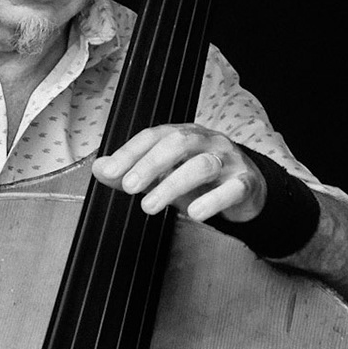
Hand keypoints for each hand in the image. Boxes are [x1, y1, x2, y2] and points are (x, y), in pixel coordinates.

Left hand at [91, 124, 264, 222]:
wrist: (247, 189)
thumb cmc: (200, 180)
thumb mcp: (164, 174)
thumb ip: (131, 172)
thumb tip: (99, 168)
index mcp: (184, 135)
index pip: (155, 136)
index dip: (130, 152)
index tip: (110, 171)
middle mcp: (207, 142)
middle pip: (178, 143)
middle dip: (150, 164)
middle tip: (128, 187)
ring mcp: (229, 161)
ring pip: (202, 165)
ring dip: (173, 184)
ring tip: (150, 206)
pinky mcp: (246, 183)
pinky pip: (233, 188)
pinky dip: (213, 200)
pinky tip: (195, 213)